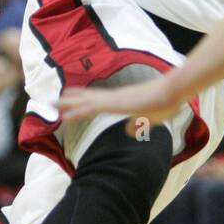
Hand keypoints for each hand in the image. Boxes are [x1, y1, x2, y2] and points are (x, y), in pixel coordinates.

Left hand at [58, 68, 187, 130]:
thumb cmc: (166, 102)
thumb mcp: (150, 118)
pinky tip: (64, 115)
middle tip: (50, 101)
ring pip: (85, 101)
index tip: (67, 97)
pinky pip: (91, 109)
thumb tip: (127, 131)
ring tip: (49, 104)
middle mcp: (114, 97)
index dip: (81, 98)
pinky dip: (76, 111)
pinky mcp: (116, 104)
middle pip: (86, 97)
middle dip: (68, 100)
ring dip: (66, 104)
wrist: (173, 92)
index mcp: (122, 99)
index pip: (96, 98)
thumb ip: (137, 124)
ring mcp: (114, 99)